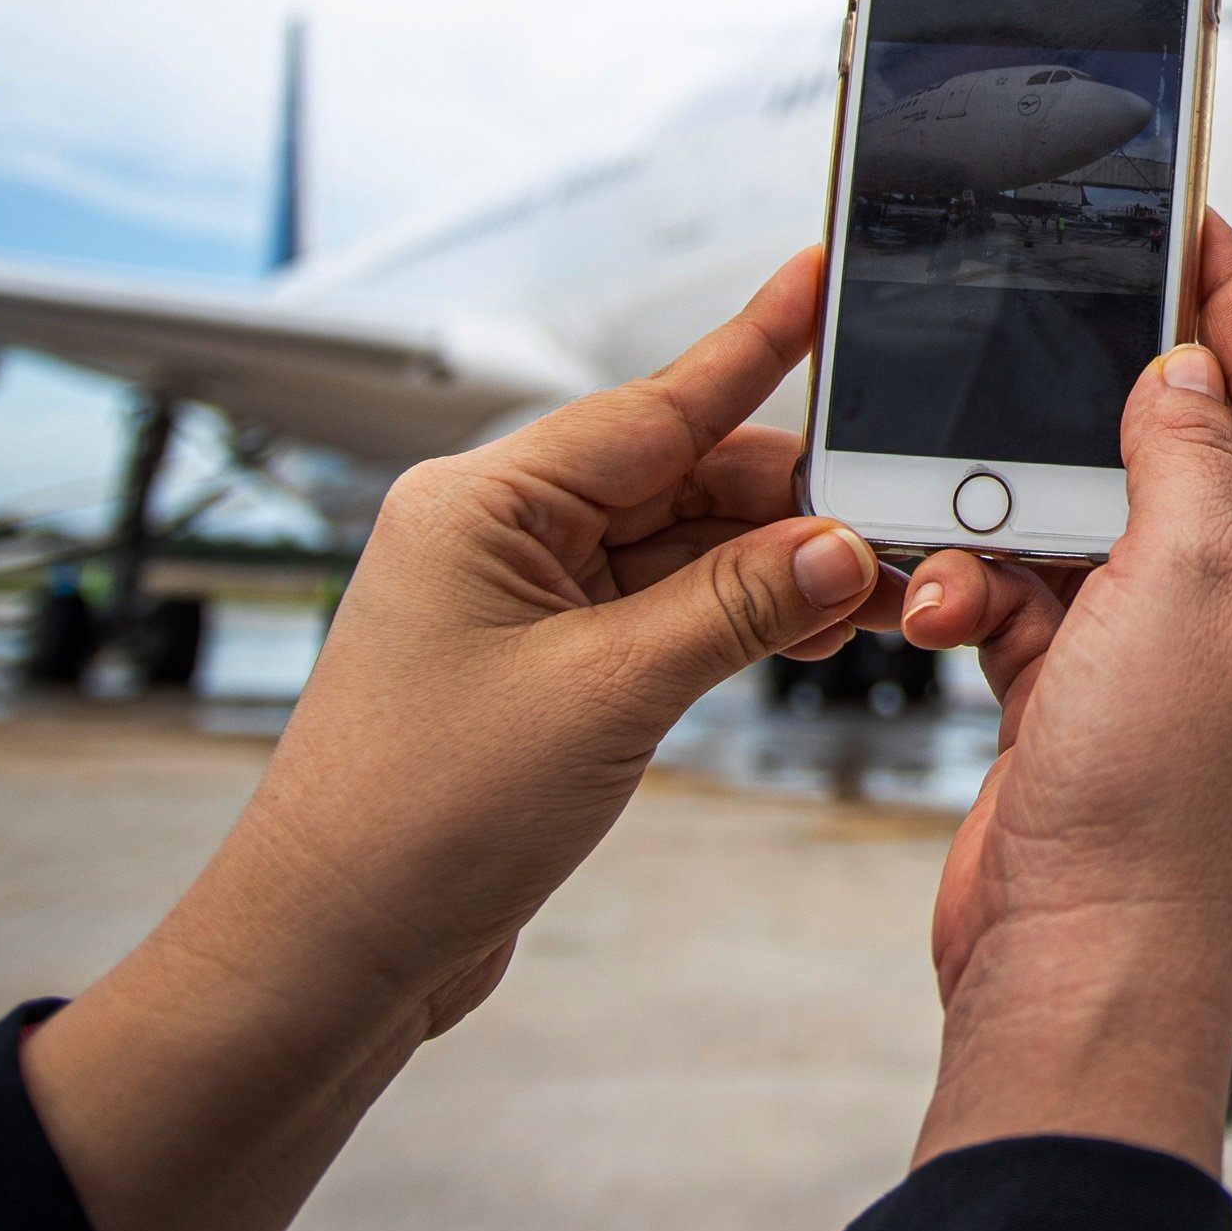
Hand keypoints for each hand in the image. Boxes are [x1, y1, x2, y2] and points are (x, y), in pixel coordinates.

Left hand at [23, 250, 890, 1230]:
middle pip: (683, 478)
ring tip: (874, 598)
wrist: (330, 954)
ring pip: (683, 550)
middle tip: (901, 521)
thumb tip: (841, 543)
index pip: (653, 405)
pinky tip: (806, 634)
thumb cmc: (415, 819)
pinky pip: (662, 611)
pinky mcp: (541, 667)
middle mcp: (497, 535)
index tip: (815, 277)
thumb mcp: (605, 694)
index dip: (752, 345)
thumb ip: (737, 606)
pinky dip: (736, 621)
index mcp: (483, 503)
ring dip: (775, 573)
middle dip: (795, 503)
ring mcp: (519, 602)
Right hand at [898, 215, 1231, 1171]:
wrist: (1077, 953)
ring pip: (1075, 516)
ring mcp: (1156, 646)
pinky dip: (976, 589)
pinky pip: (1018, 591)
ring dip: (1008, 519)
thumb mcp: (1195, 577)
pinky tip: (948, 608)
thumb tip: (1181, 368)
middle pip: (1169, 445)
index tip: (1193, 220)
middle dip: (1088, 414)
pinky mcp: (1075, 688)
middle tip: (1036, 344)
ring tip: (972, 542)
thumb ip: (1186, 452)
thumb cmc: (1165, 795)